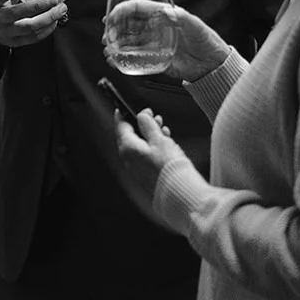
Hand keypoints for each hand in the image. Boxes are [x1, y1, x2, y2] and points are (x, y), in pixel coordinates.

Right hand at [105, 1, 229, 82]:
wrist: (212, 64)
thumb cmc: (206, 40)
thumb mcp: (194, 25)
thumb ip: (181, 17)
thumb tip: (166, 12)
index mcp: (162, 14)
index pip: (136, 8)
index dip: (121, 10)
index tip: (111, 17)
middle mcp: (154, 28)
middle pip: (127, 25)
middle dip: (114, 29)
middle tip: (107, 37)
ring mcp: (153, 44)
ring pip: (128, 42)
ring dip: (116, 46)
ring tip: (108, 51)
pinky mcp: (154, 59)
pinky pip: (135, 59)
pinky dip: (123, 60)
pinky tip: (116, 61)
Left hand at [114, 108, 190, 230]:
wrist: (179, 192)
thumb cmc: (169, 167)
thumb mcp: (159, 139)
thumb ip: (148, 125)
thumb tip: (141, 115)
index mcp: (128, 149)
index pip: (120, 126)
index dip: (125, 114)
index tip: (126, 107)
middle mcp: (128, 161)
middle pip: (131, 137)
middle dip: (143, 126)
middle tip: (154, 118)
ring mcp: (136, 171)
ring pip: (140, 148)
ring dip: (151, 137)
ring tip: (164, 131)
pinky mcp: (146, 178)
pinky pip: (146, 159)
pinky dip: (154, 150)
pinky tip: (166, 147)